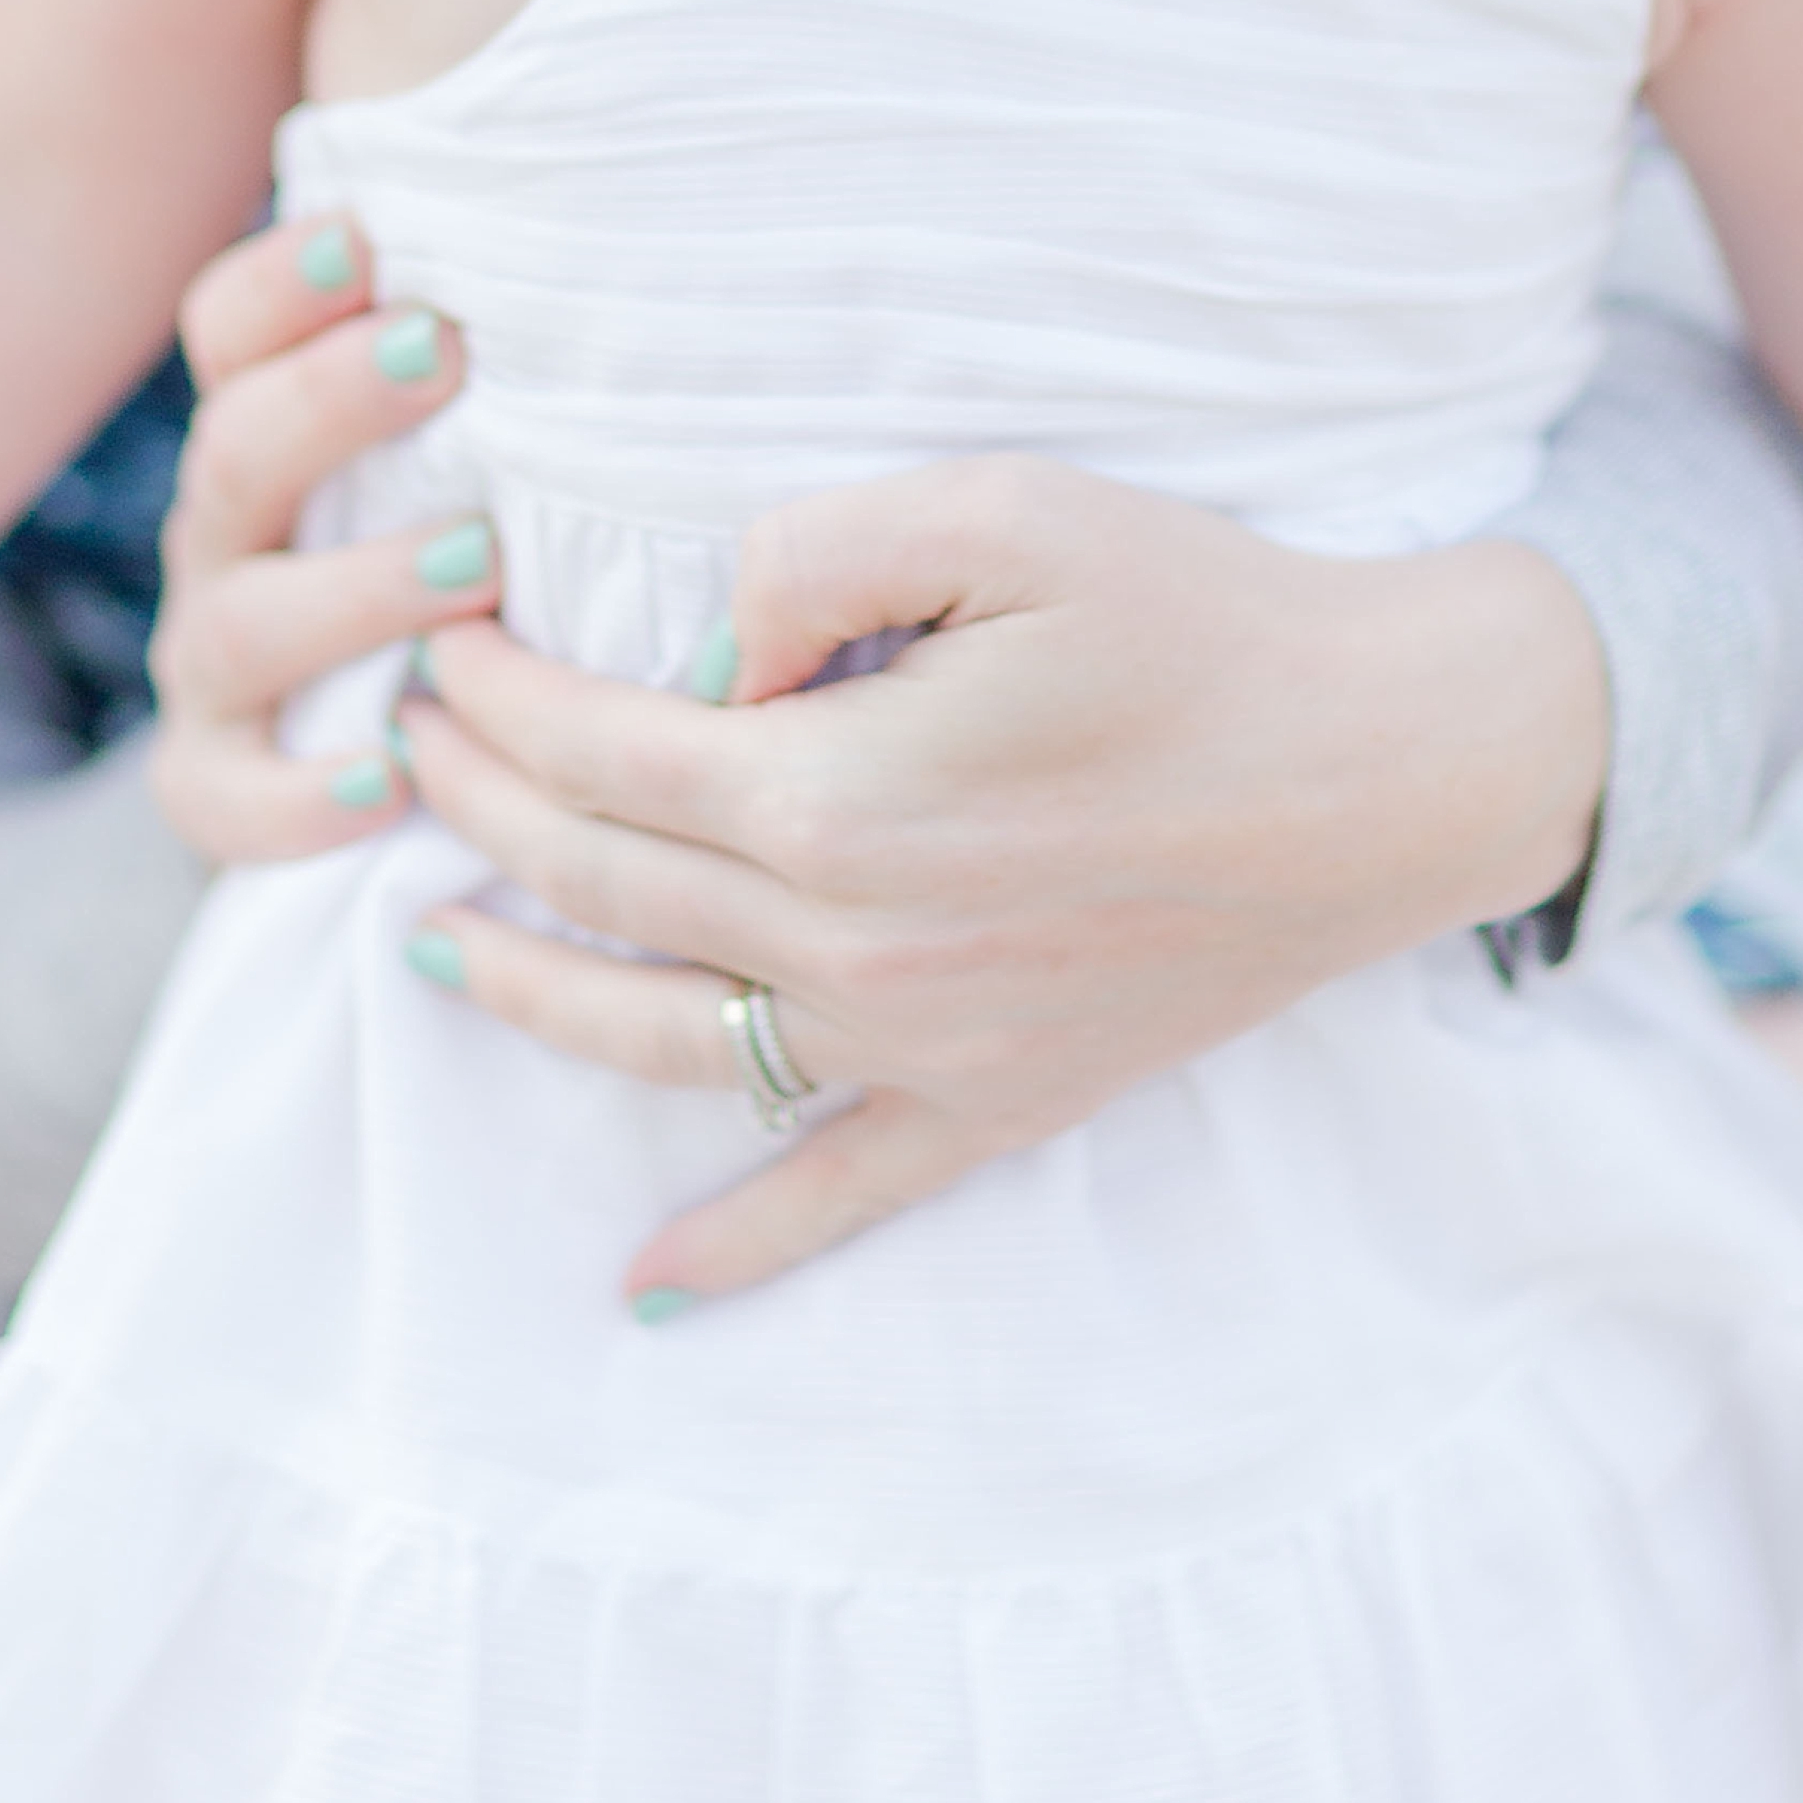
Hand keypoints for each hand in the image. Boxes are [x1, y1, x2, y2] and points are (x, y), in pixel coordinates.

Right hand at [148, 213, 500, 854]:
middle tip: (439, 355)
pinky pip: (228, 799)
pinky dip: (300, 796)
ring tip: (474, 563)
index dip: (283, 281)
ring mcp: (211, 662)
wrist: (402, 743)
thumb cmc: (475, 546)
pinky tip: (389, 778)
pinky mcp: (217, 780)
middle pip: (234, 454)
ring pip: (238, 624)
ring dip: (355, 591)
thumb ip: (494, 362)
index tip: (370, 236)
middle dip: (329, 400)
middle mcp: (225, 536)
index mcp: (266, 431)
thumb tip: (620, 237)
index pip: (229, 329)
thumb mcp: (473, 444)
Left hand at [387, 455, 1610, 1304]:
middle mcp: (856, 946)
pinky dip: (733, 1253)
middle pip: (607, 883)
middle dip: (481, 809)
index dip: (498, 698)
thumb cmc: (1202, 612)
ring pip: (667, 1042)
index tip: (441, 647)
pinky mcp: (999, 1104)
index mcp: (838, 796)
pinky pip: (835, 1199)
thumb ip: (805, 564)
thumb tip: (700, 664)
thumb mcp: (999, 508)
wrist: (1393, 761)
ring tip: (433, 947)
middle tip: (409, 748)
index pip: (600, 753)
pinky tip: (642, 1293)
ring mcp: (923, 1047)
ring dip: (530, 997)